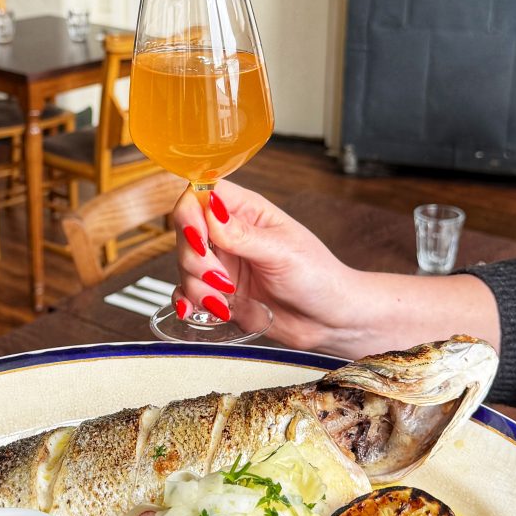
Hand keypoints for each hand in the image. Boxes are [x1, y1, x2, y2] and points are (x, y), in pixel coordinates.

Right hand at [171, 181, 367, 354]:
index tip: (200, 239)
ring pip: (185, 266)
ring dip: (197, 286)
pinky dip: (189, 302)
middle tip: (223, 279)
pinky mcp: (220, 292)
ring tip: (226, 301)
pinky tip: (202, 310)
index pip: (202, 195)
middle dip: (195, 260)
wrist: (330, 320)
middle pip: (186, 233)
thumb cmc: (319, 277)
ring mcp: (223, 264)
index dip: (191, 214)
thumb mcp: (283, 253)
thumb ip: (243, 235)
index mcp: (247, 211)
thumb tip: (210, 210)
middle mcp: (230, 234)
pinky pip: (188, 292)